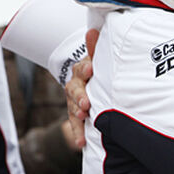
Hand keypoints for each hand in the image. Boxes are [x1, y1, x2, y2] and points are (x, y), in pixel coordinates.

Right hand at [64, 29, 97, 149]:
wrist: (94, 82)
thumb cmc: (100, 69)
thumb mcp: (100, 59)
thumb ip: (96, 48)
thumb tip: (92, 30)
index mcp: (84, 70)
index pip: (82, 68)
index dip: (85, 69)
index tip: (91, 70)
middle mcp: (77, 85)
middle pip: (74, 89)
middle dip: (80, 96)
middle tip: (86, 103)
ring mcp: (75, 101)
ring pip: (73, 107)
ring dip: (77, 115)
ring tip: (84, 118)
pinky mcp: (77, 115)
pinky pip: (75, 125)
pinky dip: (77, 134)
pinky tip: (80, 143)